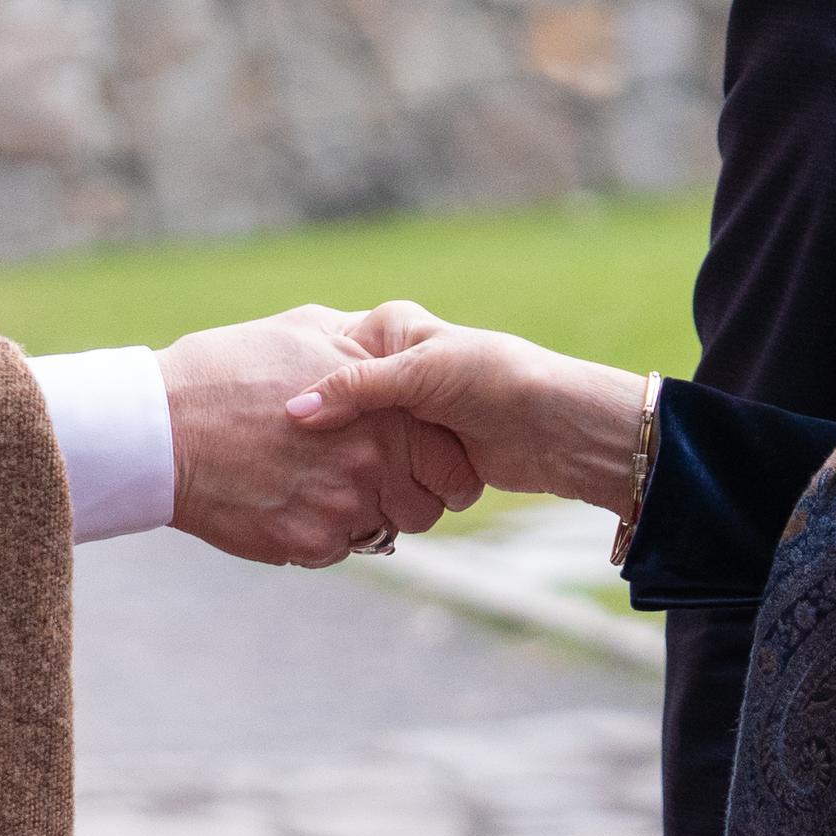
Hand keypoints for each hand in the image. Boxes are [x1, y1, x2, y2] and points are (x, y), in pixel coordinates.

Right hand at [158, 306, 481, 565]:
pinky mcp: (308, 544)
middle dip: (402, 499)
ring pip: (380, 533)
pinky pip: (334, 551)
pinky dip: (315, 534)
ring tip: (313, 487)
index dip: (438, 466)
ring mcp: (343, 509)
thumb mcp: (306, 331)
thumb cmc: (229, 369)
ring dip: (358, 518)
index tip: (413, 462)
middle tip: (362, 481)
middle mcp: (375, 465)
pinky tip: (279, 501)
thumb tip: (385, 349)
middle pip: (424, 508)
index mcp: (386, 414)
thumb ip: (361, 347)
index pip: (450, 462)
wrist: (163, 426)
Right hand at [288, 306, 650, 513]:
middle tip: (307, 462)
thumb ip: (354, 388)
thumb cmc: (493, 380)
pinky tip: (366, 499)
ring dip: (358, 472)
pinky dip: (378, 492)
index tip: (280, 419)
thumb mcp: (418, 373)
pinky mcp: (421, 459)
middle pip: (340, 414)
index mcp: (389, 335)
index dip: (305, 390)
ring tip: (340, 486)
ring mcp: (406, 421)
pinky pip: (383, 479)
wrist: (556, 428)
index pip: (326, 361)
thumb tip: (296, 413)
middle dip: (332, 439)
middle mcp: (394, 375)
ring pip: (359, 452)